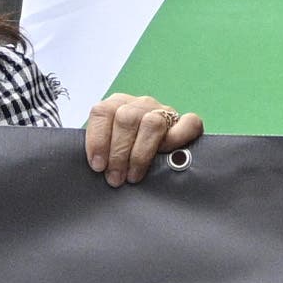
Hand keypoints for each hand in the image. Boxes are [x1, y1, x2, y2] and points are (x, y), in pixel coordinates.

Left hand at [79, 91, 202, 185]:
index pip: (102, 112)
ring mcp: (163, 111)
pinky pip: (187, 123)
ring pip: (152, 123)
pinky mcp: (185, 121)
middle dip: (118, 153)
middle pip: (125, 118)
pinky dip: (176, 139)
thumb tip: (94, 167)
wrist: (161, 153)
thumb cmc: (128, 152)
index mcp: (117, 104)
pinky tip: (166, 155)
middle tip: (115, 178)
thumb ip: (101, 150)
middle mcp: (139, 104)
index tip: (97, 166)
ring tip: (133, 176)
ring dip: (140, 154)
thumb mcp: (109, 146)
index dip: (98, 139)